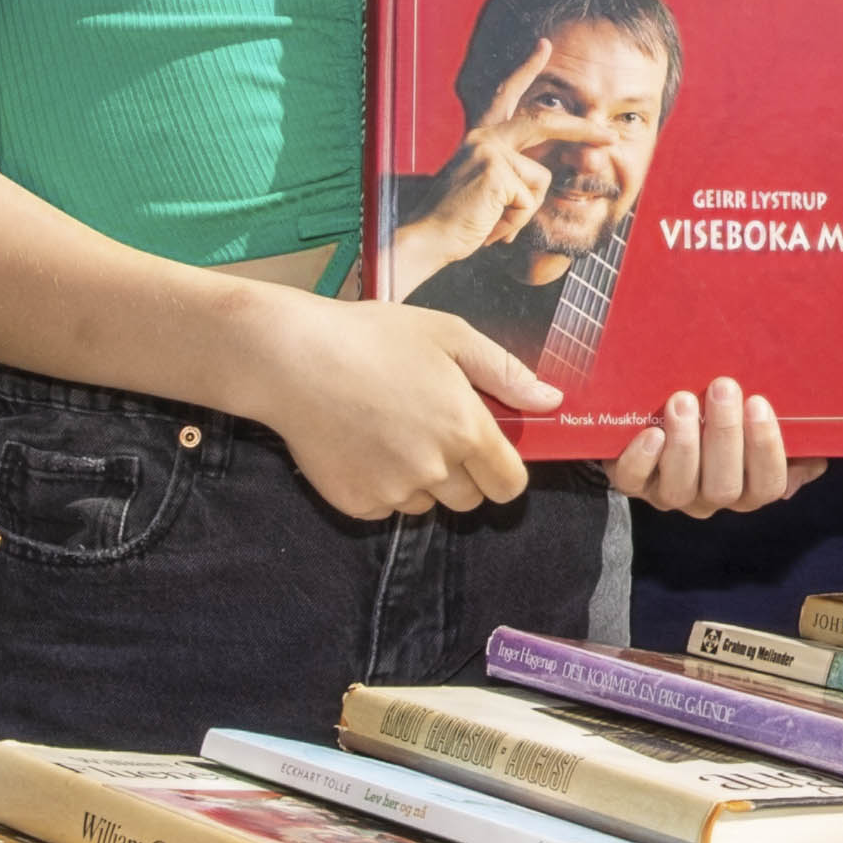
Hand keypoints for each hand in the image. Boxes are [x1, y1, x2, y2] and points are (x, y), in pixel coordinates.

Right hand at [247, 291, 543, 518]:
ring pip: (426, 504)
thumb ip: (506, 372)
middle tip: (430, 429)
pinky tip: (362, 443)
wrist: (292, 358)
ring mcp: (393, 490)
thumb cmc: (374, 337)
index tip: (489, 454)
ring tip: (390, 429)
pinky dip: (381, 485)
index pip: (509, 484)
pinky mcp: (355, 503)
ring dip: (421, 480)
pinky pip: (385, 507)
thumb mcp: (450, 335)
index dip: (504, 471)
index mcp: (466, 430)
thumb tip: (550, 400)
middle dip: (462, 473)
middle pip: (470, 500)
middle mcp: (435, 469)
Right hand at [391, 39, 599, 275]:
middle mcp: (483, 136)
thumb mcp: (492, 188)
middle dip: (582, 130)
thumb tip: (557, 168)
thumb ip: (517, 172)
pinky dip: (514, 222)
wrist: (427, 238)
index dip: (526, 68)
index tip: (544, 45)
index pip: (506, 94)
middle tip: (611, 138)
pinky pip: (529, 201)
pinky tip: (490, 226)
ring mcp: (489, 150)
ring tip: (492, 221)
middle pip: (545, 122)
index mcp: (480, 136)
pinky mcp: (495, 170)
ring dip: (522, 212)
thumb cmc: (460, 221)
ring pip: (540, 179)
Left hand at [610, 378, 830, 518]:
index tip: (759, 403)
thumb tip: (810, 460)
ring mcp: (670, 494)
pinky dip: (642, 460)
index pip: (767, 485)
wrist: (659, 417)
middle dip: (724, 436)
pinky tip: (651, 432)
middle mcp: (711, 498)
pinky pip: (634, 482)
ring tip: (683, 401)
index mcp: (748, 487)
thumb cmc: (724, 419)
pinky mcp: (633, 482)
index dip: (766, 449)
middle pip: (724, 487)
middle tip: (723, 387)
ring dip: (684, 444)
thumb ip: (794, 443)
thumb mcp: (760, 427)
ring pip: (681, 489)